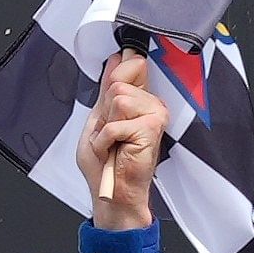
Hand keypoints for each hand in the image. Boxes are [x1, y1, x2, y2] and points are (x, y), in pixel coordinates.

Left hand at [78, 49, 168, 225]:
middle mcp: (150, 104)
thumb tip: (117, 59)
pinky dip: (106, 140)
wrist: (113, 193)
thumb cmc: (106, 165)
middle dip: (105, 113)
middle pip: (118, 84)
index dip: (118, 70)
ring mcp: (154, 114)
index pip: (130, 65)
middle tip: (111, 135)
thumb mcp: (99, 119)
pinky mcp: (152, 127)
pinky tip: (116, 151)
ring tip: (114, 143)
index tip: (121, 63)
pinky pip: (116, 122)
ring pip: (118, 98)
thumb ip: (108, 89)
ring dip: (106, 127)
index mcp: (138, 100)